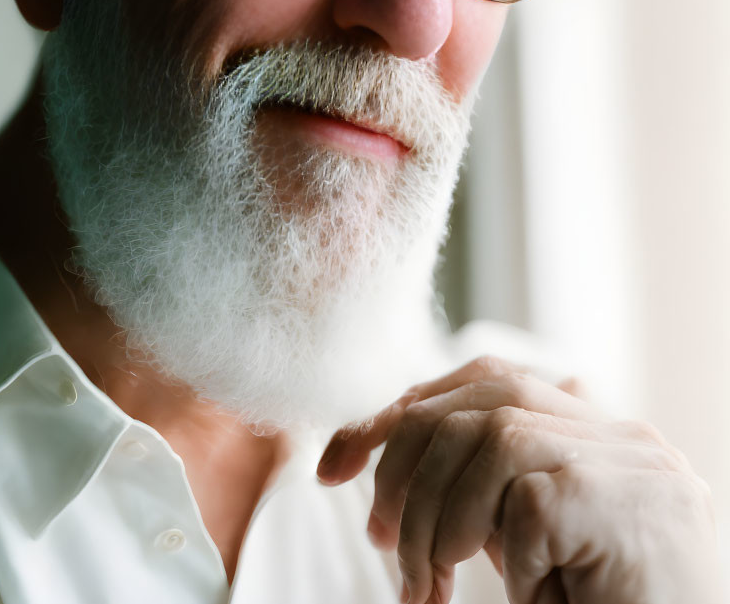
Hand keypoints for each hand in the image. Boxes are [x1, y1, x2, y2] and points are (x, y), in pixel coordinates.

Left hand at [316, 356, 719, 603]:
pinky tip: (529, 599)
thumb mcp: (528, 538)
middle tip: (384, 544)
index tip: (337, 465)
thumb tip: (386, 448)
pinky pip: (525, 508)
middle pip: (475, 402)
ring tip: (433, 586)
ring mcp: (628, 459)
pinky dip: (509, 561)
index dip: (400, 414)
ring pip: (490, 440)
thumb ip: (481, 486)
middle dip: (403, 469)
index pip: (480, 383)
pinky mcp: (619, 499)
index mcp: (595, 430)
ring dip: (439, 520)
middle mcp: (618, 431)